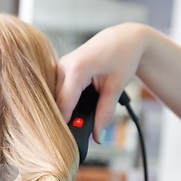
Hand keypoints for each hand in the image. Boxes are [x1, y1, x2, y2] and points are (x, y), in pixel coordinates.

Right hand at [56, 23, 146, 141]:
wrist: (124, 38)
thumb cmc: (122, 57)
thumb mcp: (116, 88)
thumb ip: (104, 113)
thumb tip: (97, 136)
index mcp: (76, 69)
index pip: (64, 105)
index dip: (65, 125)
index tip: (68, 141)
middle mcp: (63, 66)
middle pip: (58, 103)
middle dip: (68, 118)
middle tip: (80, 132)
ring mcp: (60, 66)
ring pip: (57, 98)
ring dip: (67, 110)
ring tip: (81, 119)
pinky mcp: (61, 69)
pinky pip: (59, 91)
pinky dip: (68, 101)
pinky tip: (77, 107)